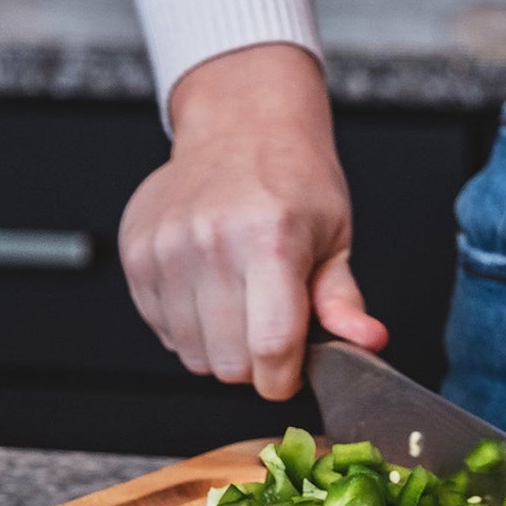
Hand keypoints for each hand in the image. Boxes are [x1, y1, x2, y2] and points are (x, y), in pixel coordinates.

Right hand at [119, 43, 387, 399]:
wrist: (241, 127)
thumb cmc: (294, 181)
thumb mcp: (334, 239)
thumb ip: (343, 302)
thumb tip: (368, 342)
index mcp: (270, 241)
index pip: (271, 347)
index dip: (284, 379)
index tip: (291, 373)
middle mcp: (212, 243)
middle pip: (230, 363)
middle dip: (257, 363)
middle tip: (270, 326)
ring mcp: (167, 248)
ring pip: (194, 356)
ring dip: (221, 347)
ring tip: (241, 302)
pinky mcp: (136, 254)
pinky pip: (162, 332)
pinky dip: (189, 328)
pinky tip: (210, 291)